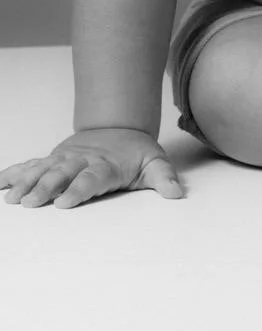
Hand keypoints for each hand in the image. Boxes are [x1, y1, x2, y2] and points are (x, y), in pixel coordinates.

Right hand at [1, 128, 183, 208]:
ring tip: (12, 199)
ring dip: (27, 183)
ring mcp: (65, 159)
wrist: (119, 126)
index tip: (64, 202)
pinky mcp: (53, 160)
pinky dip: (15, 172)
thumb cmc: (136, 152)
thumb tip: (176, 194)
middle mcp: (82, 161)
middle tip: (30, 203)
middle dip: (46, 188)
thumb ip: (164, 178)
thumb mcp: (155, 162)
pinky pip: (31, 165)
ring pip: (43, 170)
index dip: (78, 189)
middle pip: (62, 174)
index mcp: (106, 165)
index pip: (91, 178)